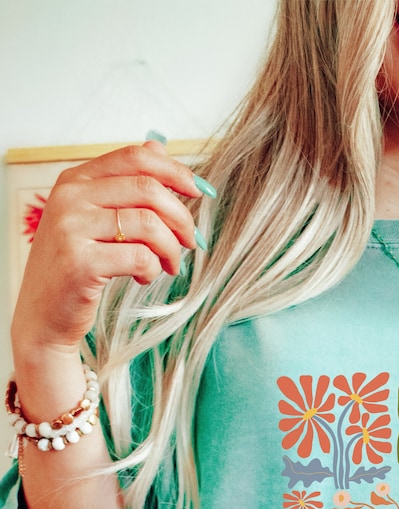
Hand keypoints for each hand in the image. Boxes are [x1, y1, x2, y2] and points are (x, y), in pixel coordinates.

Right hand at [11, 137, 206, 357]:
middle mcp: (70, 197)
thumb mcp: (95, 218)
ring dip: (171, 249)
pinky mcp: (80, 262)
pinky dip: (153, 269)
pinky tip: (144, 276)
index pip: (134, 158)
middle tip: (190, 242)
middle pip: (148, 189)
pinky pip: (140, 256)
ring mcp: (72, 228)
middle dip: (182, 218)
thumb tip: (159, 148)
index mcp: (75, 180)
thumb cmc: (76, 267)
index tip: (199, 192)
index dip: (175, 172)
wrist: (44, 314)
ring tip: (170, 265)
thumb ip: (124, 184)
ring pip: (149, 224)